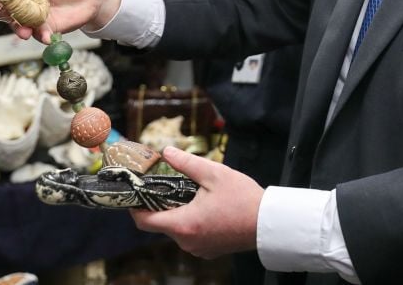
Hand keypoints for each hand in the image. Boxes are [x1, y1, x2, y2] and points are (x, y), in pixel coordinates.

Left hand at [130, 146, 262, 258]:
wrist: (268, 223)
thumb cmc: (242, 199)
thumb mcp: (213, 173)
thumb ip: (186, 162)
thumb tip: (166, 151)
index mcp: (183, 224)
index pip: (145, 222)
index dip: (135, 208)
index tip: (135, 195)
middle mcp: (187, 241)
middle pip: (161, 224)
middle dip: (162, 204)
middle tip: (170, 185)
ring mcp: (198, 249)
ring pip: (177, 229)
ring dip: (179, 212)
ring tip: (194, 193)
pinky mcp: (209, 250)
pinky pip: (191, 235)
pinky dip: (192, 221)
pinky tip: (206, 207)